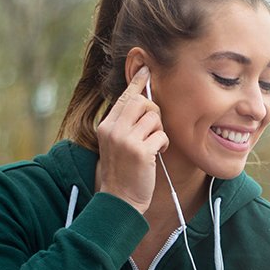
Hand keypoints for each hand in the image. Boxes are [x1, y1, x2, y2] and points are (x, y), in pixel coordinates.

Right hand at [95, 66, 167, 212]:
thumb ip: (125, 124)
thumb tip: (142, 101)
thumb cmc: (123, 172)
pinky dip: (163, 144)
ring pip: (154, 118)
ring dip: (159, 131)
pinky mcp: (140, 151)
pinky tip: (156, 155)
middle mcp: (113, 129)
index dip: (137, 82)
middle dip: (154, 113)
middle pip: (142, 103)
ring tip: (152, 146)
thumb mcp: (117, 144)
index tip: (145, 69)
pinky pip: (162, 135)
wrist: (120, 200)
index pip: (124, 97)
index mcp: (106, 125)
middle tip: (153, 130)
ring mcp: (126, 140)